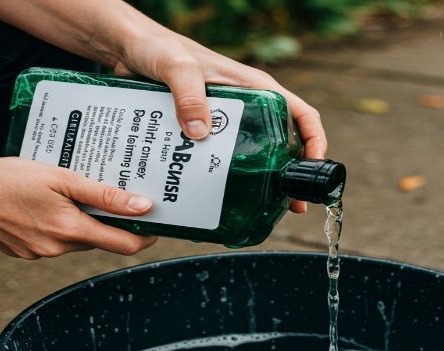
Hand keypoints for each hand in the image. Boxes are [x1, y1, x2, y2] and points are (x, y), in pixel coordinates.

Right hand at [0, 155, 156, 258]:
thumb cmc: (6, 177)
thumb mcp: (61, 178)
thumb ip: (104, 195)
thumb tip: (142, 207)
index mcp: (69, 230)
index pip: (124, 245)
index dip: (145, 236)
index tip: (157, 224)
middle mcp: (56, 249)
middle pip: (99, 240)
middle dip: (109, 222)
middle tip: (113, 194)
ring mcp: (38, 254)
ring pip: (75, 240)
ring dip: (81, 221)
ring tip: (71, 193)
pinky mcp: (23, 252)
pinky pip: (53, 242)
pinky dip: (58, 225)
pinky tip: (45, 204)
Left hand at [113, 22, 327, 213]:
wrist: (128, 51)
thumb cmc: (158, 48)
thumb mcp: (175, 67)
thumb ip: (188, 94)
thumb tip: (200, 132)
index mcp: (254, 88)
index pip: (300, 113)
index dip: (315, 141)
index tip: (314, 169)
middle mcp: (245, 108)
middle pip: (282, 144)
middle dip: (289, 175)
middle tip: (289, 205)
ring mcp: (224, 124)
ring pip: (251, 158)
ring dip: (257, 184)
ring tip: (256, 210)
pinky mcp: (202, 135)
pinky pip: (219, 161)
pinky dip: (221, 181)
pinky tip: (213, 200)